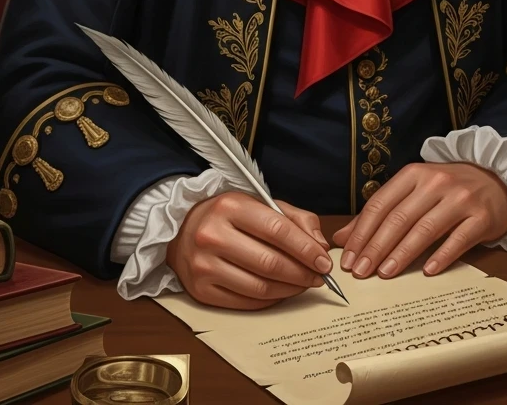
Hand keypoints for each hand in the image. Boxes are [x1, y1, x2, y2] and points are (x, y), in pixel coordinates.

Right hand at [167, 191, 332, 309]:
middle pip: (270, 263)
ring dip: (289, 289)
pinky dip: (270, 300)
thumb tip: (319, 246)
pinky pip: (245, 302)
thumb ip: (295, 219)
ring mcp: (204, 266)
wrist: (182, 230)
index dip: (306, 249)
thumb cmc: (228, 216)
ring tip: (303, 285)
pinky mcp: (201, 291)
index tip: (324, 261)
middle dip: (302, 273)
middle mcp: (213, 236)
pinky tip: (281, 292)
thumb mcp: (260, 203)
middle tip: (319, 277)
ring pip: (259, 287)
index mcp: (231, 207)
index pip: (277, 230)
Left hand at [332, 162, 506, 280]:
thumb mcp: (413, 192)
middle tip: (360, 273)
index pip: (380, 204)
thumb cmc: (447, 190)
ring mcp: (460, 199)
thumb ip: (380, 213)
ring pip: (425, 229)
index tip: (348, 259)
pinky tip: (427, 271)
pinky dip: (442, 256)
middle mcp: (435, 183)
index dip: (362, 232)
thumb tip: (342, 238)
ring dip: (402, 254)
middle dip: (376, 247)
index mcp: (413, 174)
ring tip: (384, 274)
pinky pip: (458, 239)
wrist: (495, 179)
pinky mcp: (481, 217)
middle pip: (399, 218)